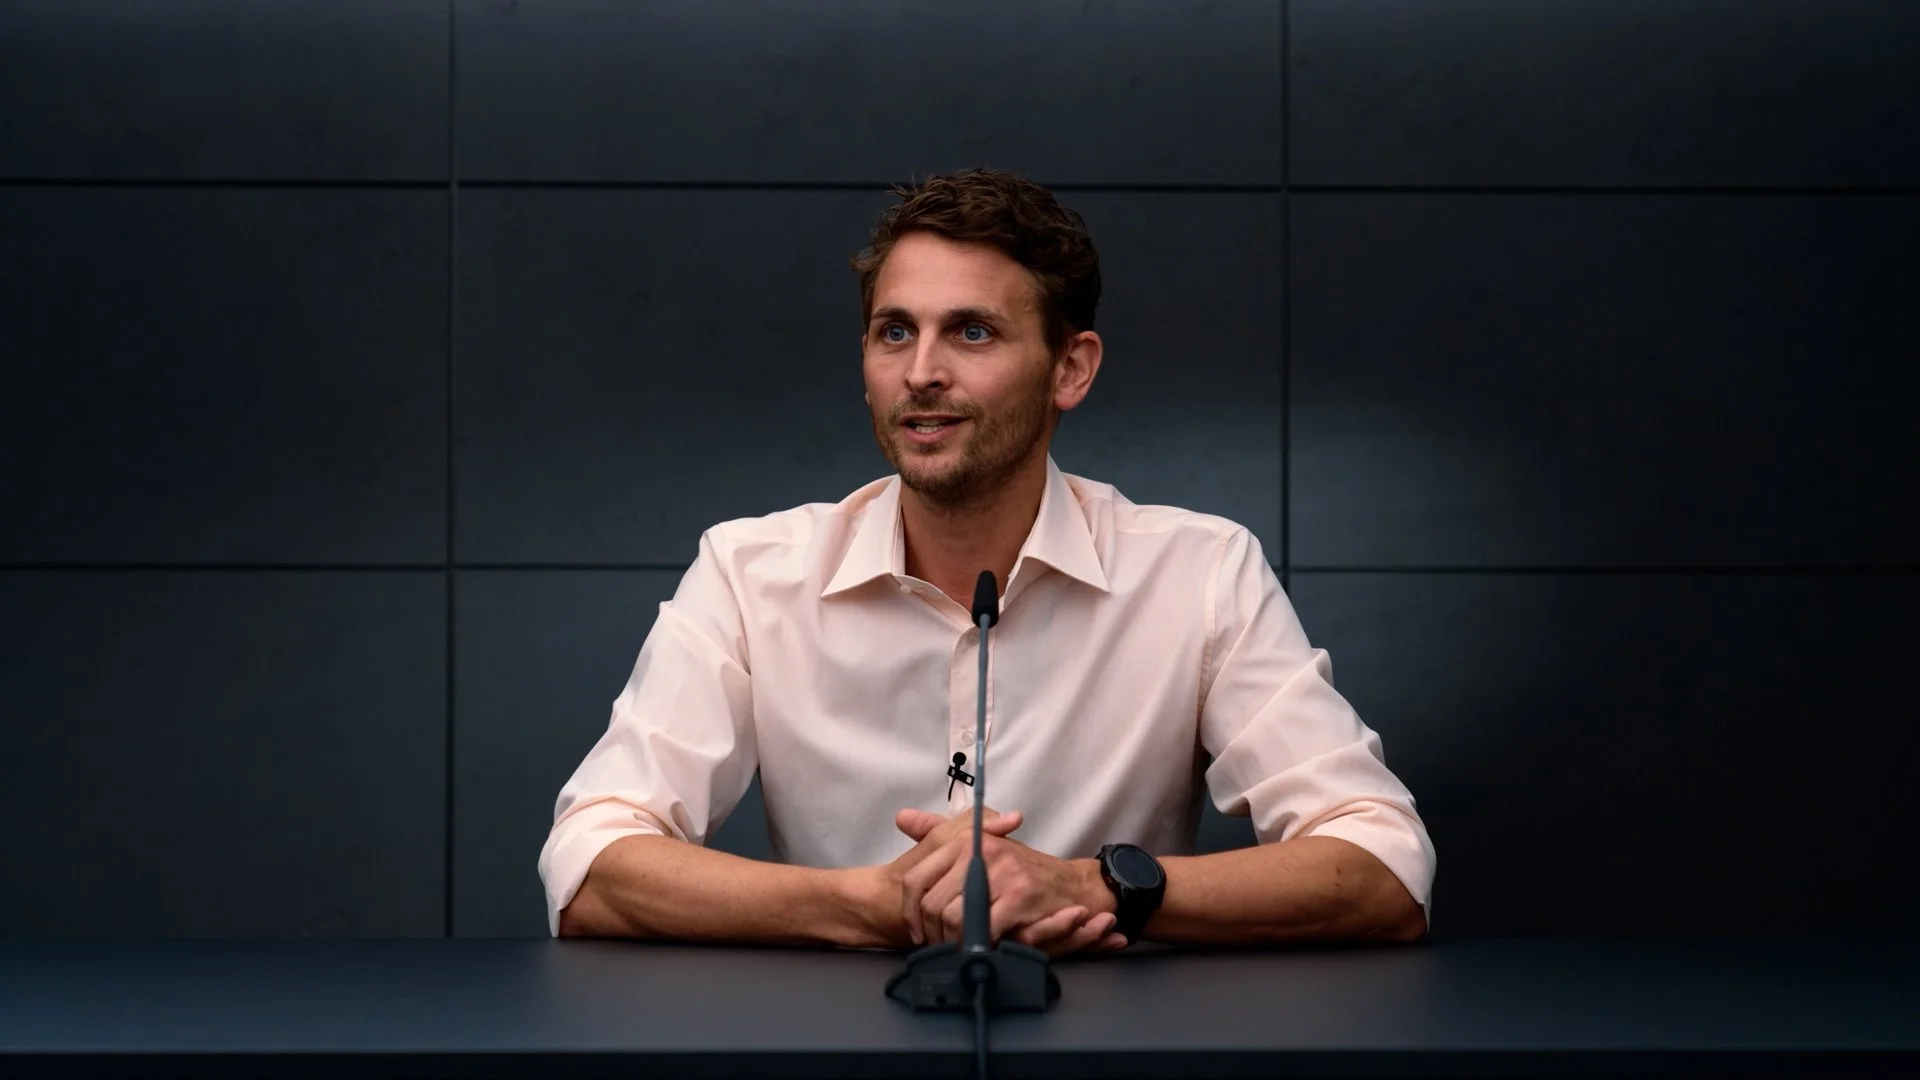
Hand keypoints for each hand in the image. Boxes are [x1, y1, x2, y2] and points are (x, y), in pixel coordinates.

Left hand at [874, 807, 1024, 947]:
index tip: (916, 929)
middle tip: (939, 945)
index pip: (916, 878)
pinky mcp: (1018, 896)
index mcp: (964, 840)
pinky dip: (977, 944)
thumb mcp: (977, 847)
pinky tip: (981, 946)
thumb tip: (902, 818)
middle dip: (932, 933)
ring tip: (958, 947)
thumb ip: (938, 833)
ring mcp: (1001, 873)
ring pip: (953, 918)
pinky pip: (982, 928)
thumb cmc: (1019, 870)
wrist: (1070, 885)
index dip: (910, 911)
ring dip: (952, 941)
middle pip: (932, 904)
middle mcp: (979, 851)